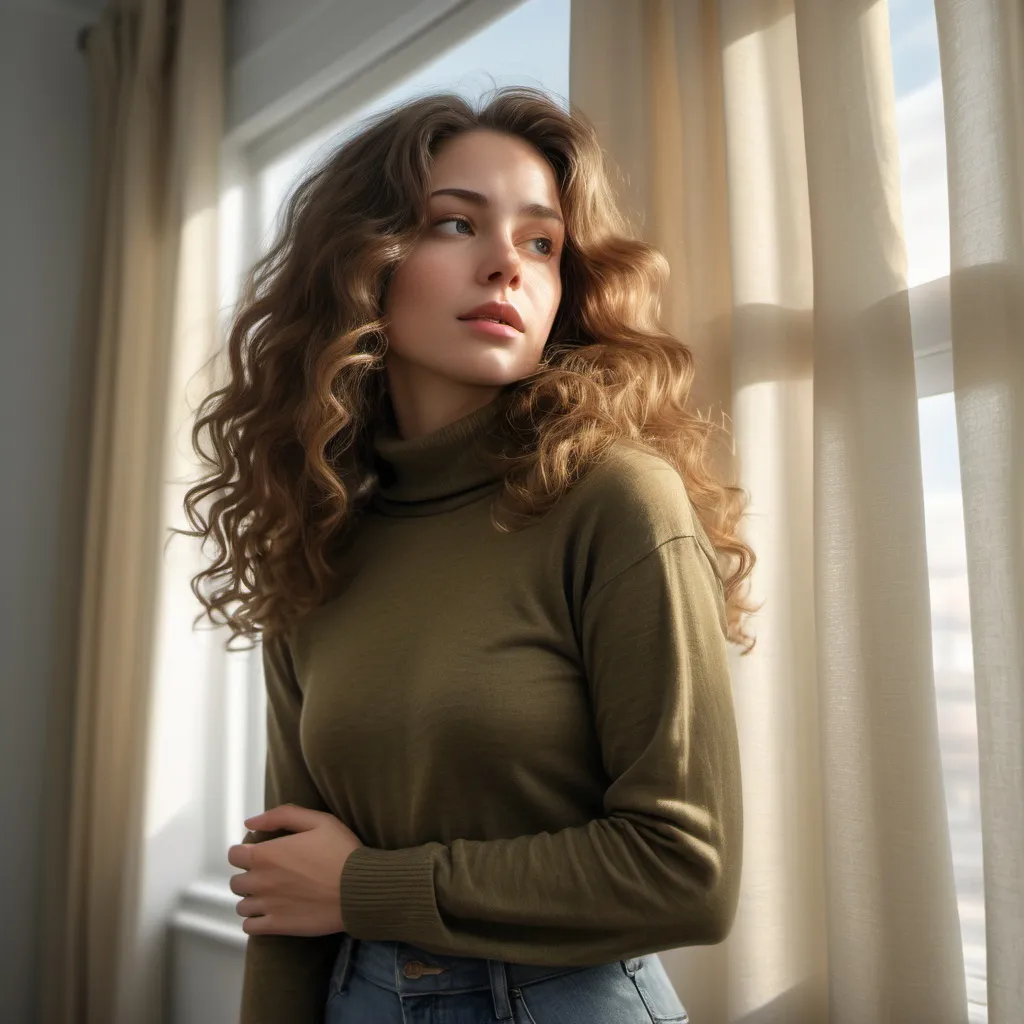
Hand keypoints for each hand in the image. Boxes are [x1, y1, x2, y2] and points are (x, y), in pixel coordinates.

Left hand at [227, 804, 363, 936]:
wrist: (358, 889)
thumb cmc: (341, 851)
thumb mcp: (318, 821)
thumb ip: (281, 816)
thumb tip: (250, 822)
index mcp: (267, 854)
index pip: (234, 855)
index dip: (245, 852)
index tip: (259, 853)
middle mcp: (260, 881)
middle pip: (236, 882)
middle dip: (249, 876)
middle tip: (270, 874)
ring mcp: (267, 906)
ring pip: (242, 905)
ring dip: (252, 899)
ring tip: (272, 895)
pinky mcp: (277, 926)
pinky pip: (249, 927)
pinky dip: (255, 921)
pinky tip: (270, 913)